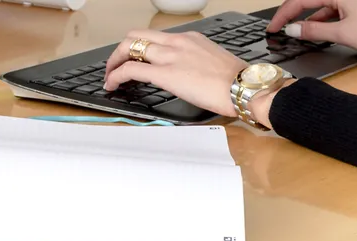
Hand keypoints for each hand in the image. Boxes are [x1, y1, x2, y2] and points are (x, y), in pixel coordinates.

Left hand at [104, 30, 244, 117]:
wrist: (246, 87)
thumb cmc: (240, 83)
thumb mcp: (217, 65)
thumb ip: (201, 65)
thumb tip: (196, 77)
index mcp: (190, 39)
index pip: (157, 37)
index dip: (142, 47)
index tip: (139, 58)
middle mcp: (177, 42)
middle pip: (137, 36)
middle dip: (122, 49)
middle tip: (117, 64)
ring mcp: (170, 56)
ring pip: (129, 47)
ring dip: (115, 61)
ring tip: (110, 76)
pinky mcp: (165, 74)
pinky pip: (132, 69)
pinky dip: (117, 75)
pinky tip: (112, 84)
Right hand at [265, 0, 356, 55]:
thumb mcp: (343, 33)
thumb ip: (315, 32)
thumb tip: (294, 30)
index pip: (300, 0)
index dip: (284, 15)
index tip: (274, 27)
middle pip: (309, 1)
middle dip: (294, 16)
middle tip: (280, 30)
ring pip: (321, 7)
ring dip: (309, 21)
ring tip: (298, 35)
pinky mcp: (355, 5)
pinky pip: (333, 11)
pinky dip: (323, 21)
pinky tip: (317, 32)